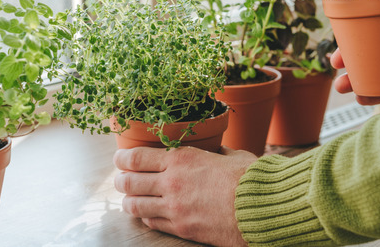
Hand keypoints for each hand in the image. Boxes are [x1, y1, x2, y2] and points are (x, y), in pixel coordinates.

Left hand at [113, 145, 257, 246]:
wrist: (261, 208)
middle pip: (129, 182)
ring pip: (135, 205)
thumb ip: (216, 153)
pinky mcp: (181, 228)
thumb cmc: (250, 178)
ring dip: (129, 201)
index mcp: (182, 159)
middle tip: (120, 179)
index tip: (119, 158)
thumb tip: (216, 152)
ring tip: (129, 198)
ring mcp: (174, 207)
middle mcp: (172, 182)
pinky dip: (146, 217)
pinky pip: (152, 222)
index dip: (122, 158)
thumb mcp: (231, 155)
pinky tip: (148, 214)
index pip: (137, 158)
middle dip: (120, 180)